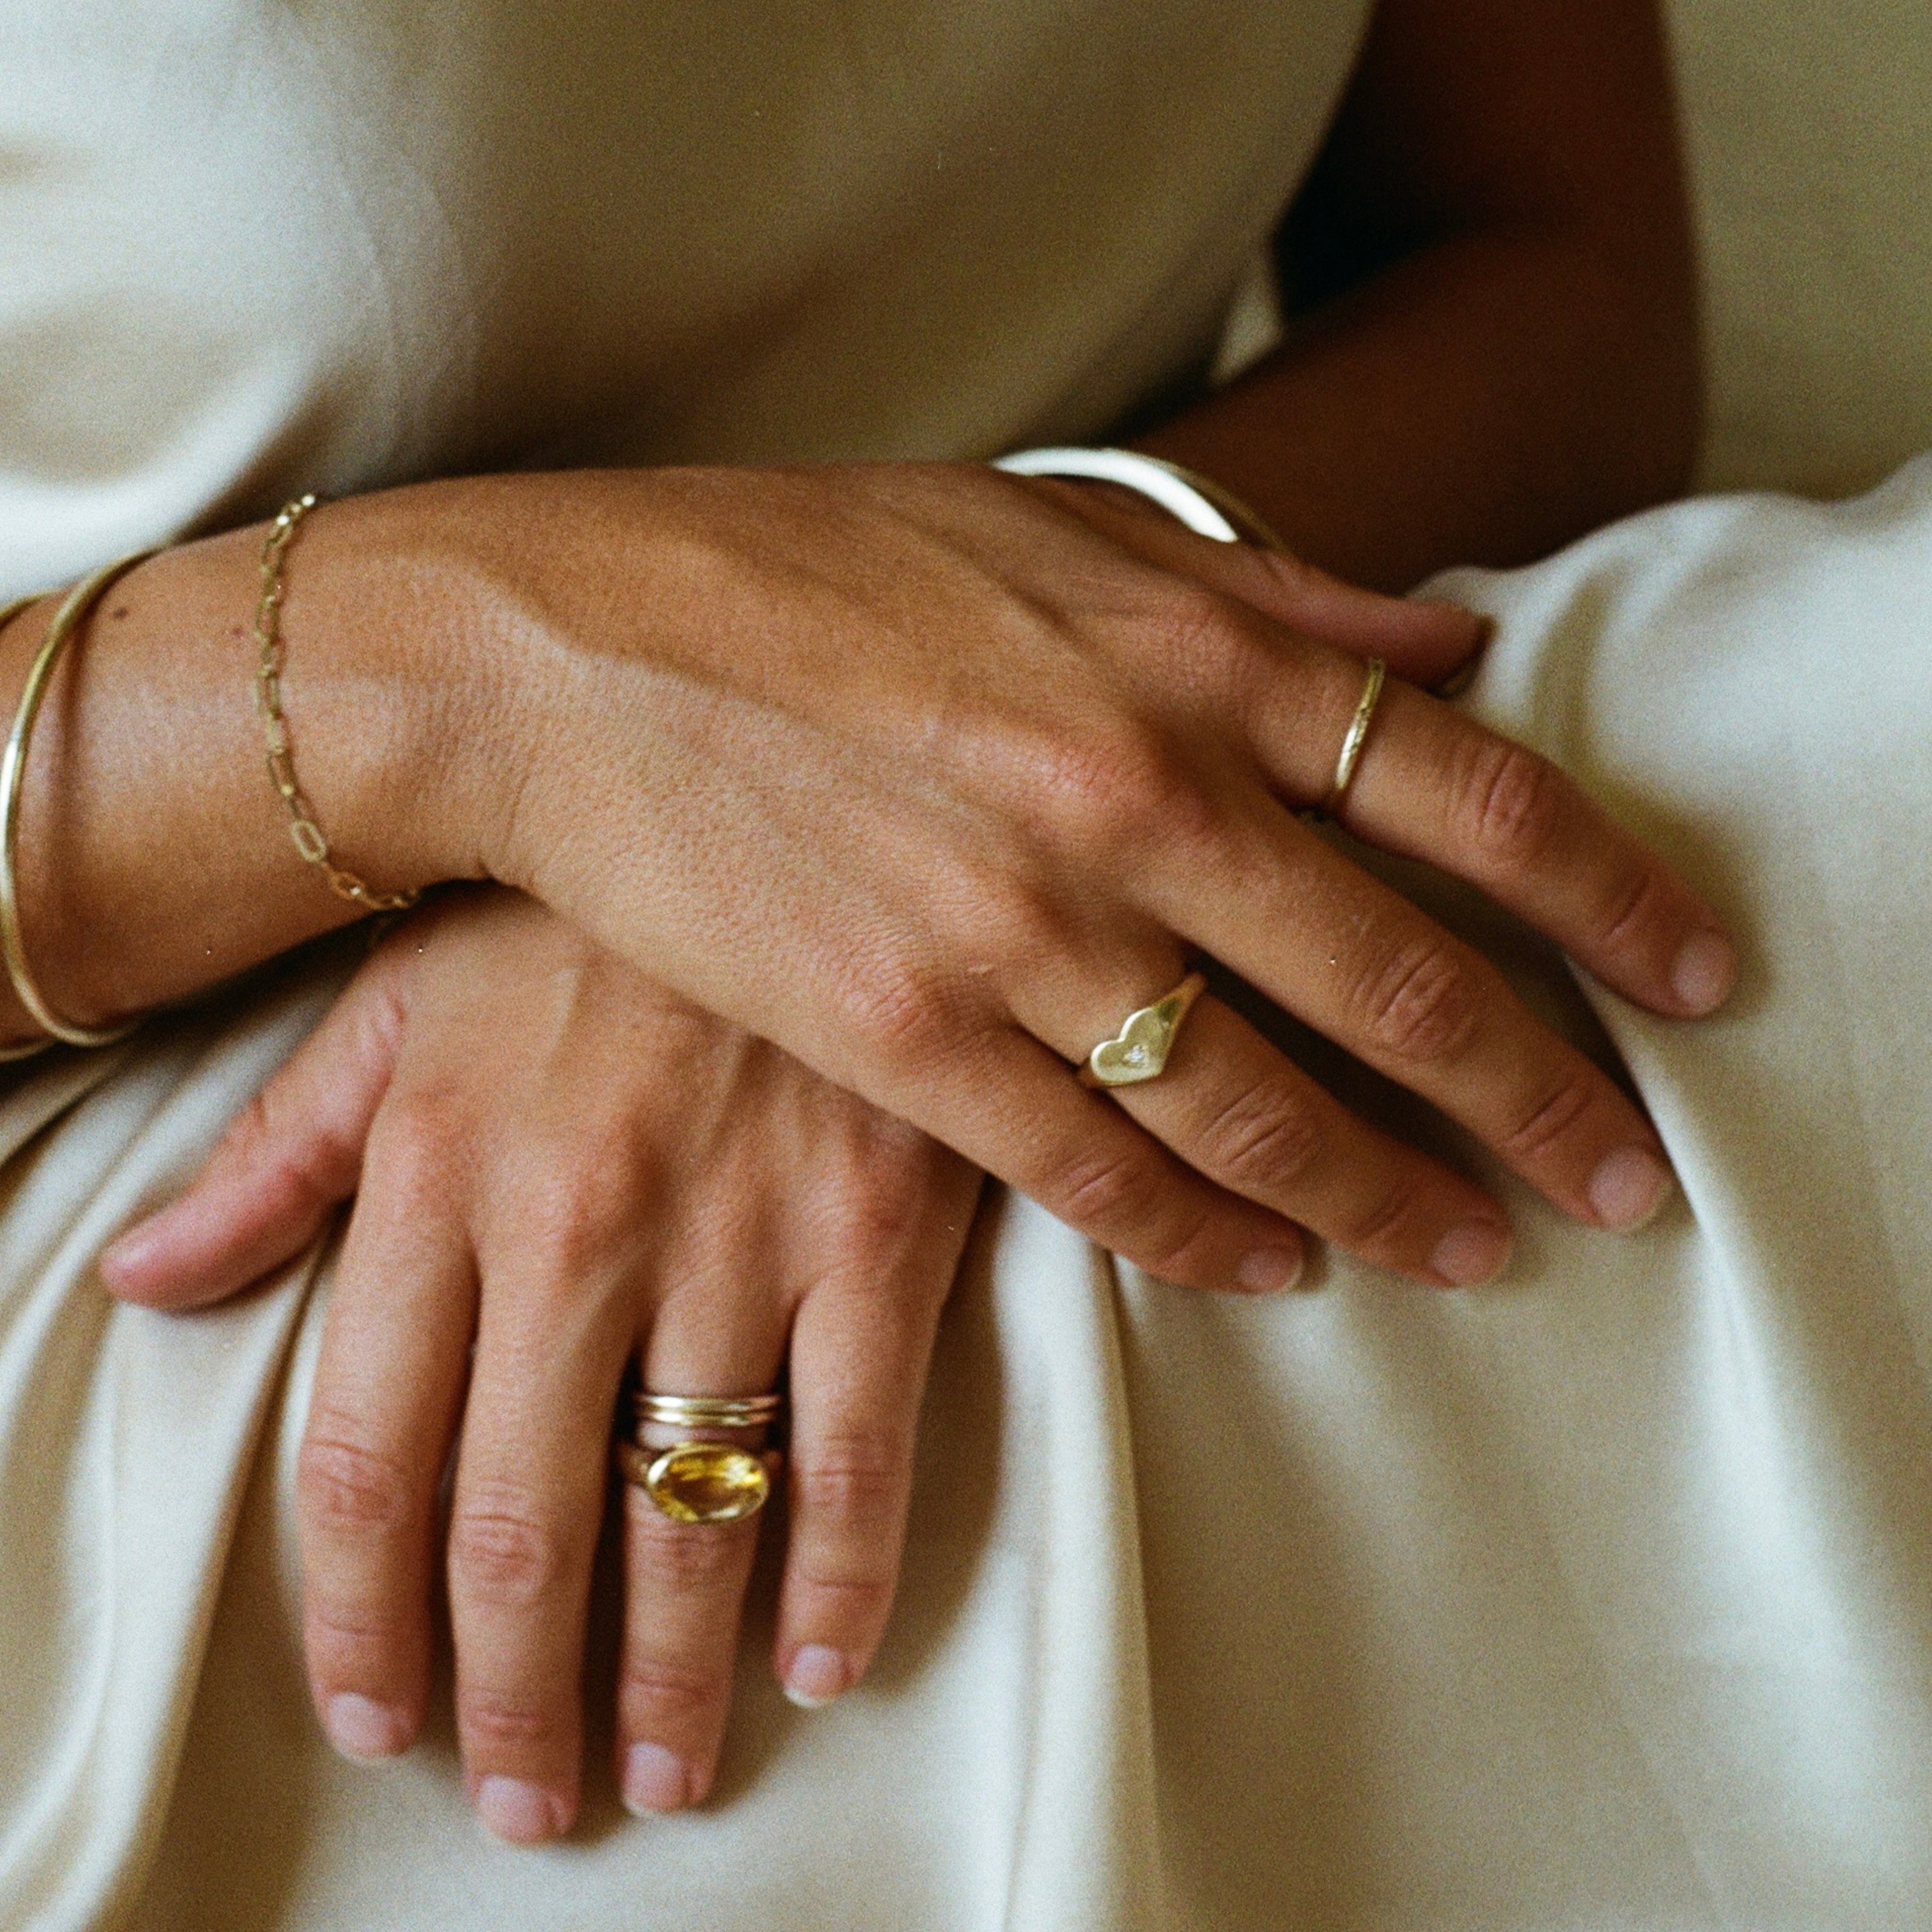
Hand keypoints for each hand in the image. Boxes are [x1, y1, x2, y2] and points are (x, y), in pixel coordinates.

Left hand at [101, 887, 984, 1840]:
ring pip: (689, 1516)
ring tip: (658, 1772)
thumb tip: (146, 1285)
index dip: (364, 1622)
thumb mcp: (400, 1004)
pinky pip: (857, 1444)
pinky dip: (840, 1572)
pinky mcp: (880, 1230)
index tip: (382, 1717)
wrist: (783, 782)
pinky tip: (816, 1655)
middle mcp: (580, 1230)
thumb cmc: (581, 910)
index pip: (371, 1462)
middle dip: (514, 1698)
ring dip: (669, 1675)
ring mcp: (742, 1236)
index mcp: (445, 1178)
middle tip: (528, 1801)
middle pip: (520, 1526)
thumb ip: (277, 1159)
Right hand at [380, 460, 1732, 1288]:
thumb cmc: (802, 570)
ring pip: (1263, 1105)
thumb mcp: (1046, 527)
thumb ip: (1262, 589)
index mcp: (1184, 654)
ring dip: (1390, 1195)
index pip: (1468, 788)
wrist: (564, 654)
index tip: (1694, 977)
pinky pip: (1097, 1173)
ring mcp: (1017, 930)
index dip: (1609, 895)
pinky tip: (1273, 1269)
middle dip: (1541, 1095)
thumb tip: (1447, 637)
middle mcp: (1132, 798)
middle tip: (1630, 1185)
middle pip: (1400, 978)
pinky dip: (1204, 1234)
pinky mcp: (904, 1038)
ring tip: (1474, 1252)